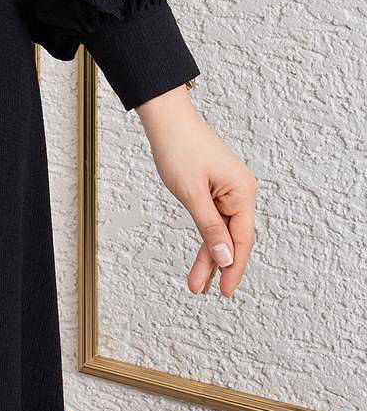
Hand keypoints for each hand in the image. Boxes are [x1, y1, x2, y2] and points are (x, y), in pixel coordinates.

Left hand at [134, 86, 257, 296]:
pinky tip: (202, 257)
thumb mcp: (192, 194)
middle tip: (202, 291)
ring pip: (221, 232)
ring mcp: (229, 191)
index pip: (242, 239)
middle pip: (232, 239)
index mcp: (242, 192)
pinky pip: (213, 220)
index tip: (226, 291)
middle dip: (217, 266)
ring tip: (196, 284)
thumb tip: (224, 257)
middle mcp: (241, 192)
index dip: (234, 267)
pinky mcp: (216, 189)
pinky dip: (206, 237)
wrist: (167, 119)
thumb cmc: (179, 148)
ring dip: (208, 256)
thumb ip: (209, 227)